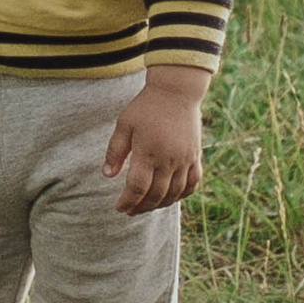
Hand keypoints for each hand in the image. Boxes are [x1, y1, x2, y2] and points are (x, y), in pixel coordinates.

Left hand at [103, 68, 207, 213]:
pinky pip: (192, 184)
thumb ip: (116, 151)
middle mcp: (168, 160)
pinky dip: (182, 195)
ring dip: (160, 204)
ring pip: (174, 193)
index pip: (137, 187)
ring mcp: (184, 160)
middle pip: (156, 195)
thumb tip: (107, 175)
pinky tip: (171, 198)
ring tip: (146, 206)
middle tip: (130, 211)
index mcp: (147, 152)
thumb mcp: (124, 124)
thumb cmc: (145, 107)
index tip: (119, 208)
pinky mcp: (195, 157)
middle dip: (141, 207)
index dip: (128, 201)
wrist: (176, 92)